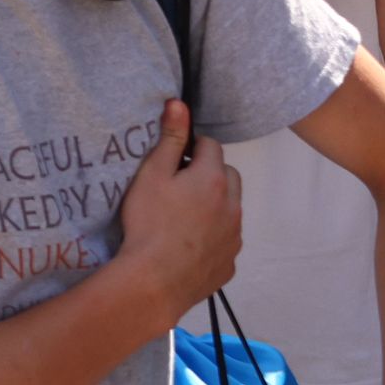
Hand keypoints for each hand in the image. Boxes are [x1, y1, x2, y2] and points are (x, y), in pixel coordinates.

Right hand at [112, 102, 240, 312]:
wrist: (155, 280)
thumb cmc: (149, 221)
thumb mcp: (151, 174)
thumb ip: (169, 138)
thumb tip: (180, 103)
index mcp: (214, 179)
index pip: (211, 146)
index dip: (191, 148)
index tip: (172, 160)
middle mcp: (233, 206)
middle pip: (229, 176)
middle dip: (210, 174)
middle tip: (179, 186)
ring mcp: (235, 237)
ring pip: (231, 209)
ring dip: (215, 205)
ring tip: (182, 217)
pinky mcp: (230, 263)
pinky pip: (226, 240)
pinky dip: (213, 235)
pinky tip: (187, 244)